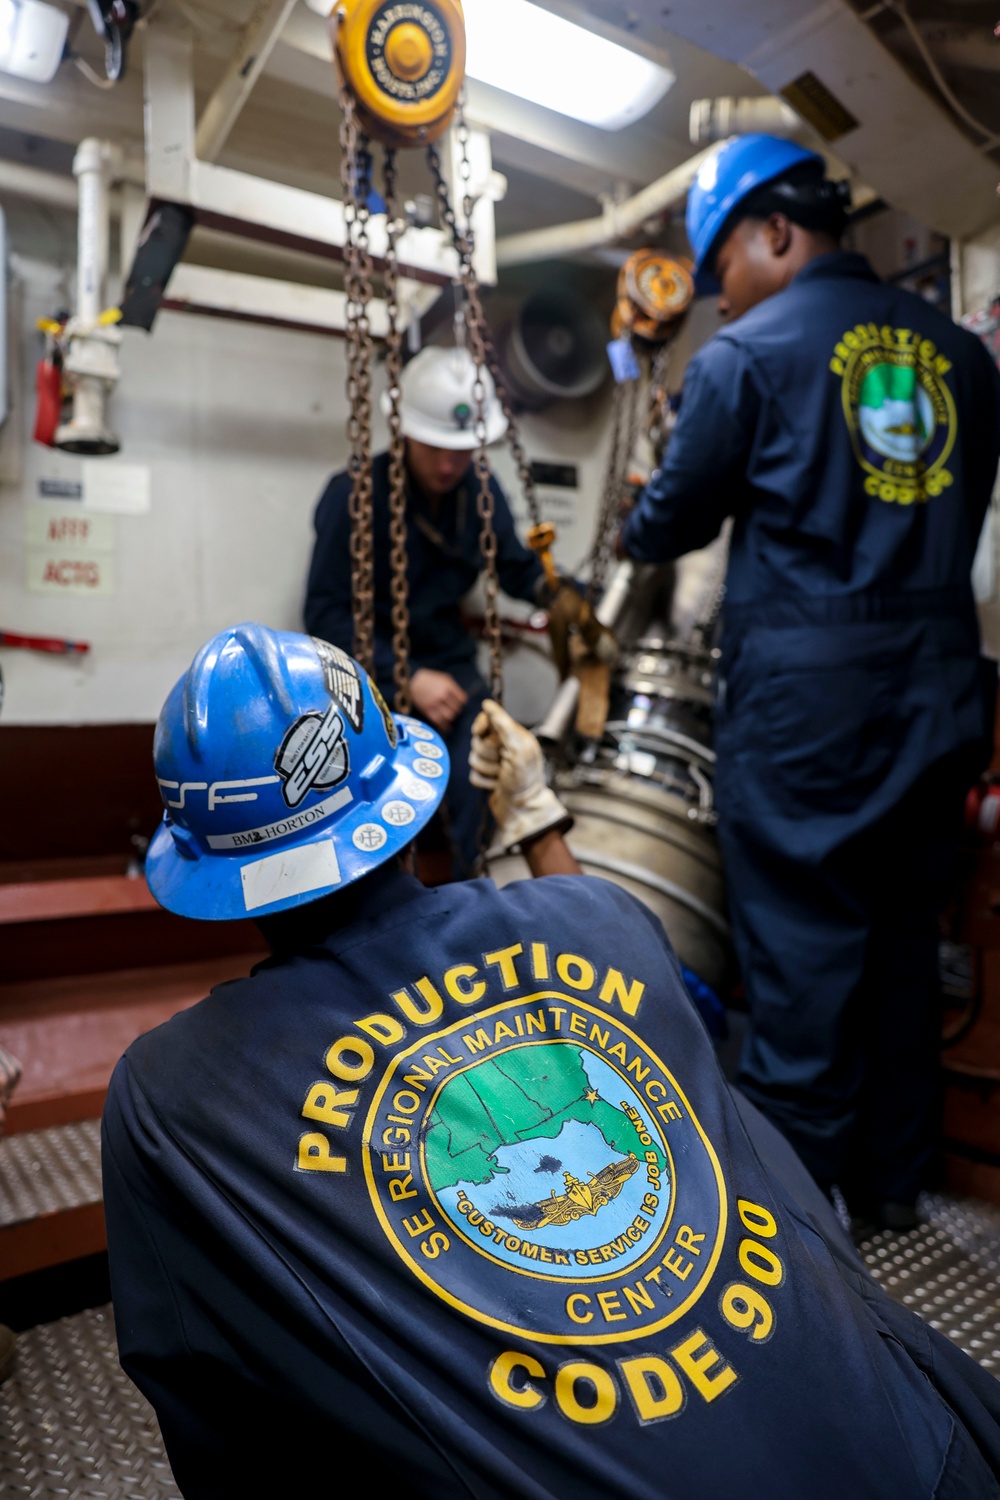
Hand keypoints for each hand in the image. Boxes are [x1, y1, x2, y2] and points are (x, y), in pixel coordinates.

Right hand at [410, 668, 467, 732]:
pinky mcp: (428, 711)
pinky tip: (447, 728)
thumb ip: (454, 688)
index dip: (462, 701)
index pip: (462, 699)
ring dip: (451, 717)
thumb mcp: (444, 678)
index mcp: (447, 687)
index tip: (460, 702)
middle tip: (454, 709)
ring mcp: (434, 704)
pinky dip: (444, 726)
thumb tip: (462, 699)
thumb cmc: (431, 679)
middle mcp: (441, 696)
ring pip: (449, 716)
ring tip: (450, 715)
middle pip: (456, 708)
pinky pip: (439, 721)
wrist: (413, 682)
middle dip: (457, 710)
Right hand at [469, 699, 570, 852]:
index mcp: (513, 736)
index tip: (479, 733)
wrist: (522, 809)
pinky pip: (472, 774)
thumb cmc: (524, 779)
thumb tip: (487, 704)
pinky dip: (483, 781)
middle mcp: (503, 747)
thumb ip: (503, 725)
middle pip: (478, 740)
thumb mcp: (518, 749)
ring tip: (501, 776)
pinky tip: (495, 785)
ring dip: (486, 769)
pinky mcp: (486, 777)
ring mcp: (494, 763)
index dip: (481, 725)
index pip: (488, 719)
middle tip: (502, 762)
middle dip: (487, 753)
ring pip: (473, 757)